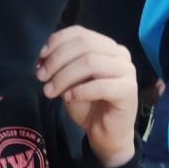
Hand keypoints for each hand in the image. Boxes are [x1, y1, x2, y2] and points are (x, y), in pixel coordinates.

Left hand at [37, 27, 137, 167]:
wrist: (105, 134)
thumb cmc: (89, 106)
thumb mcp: (69, 82)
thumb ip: (61, 67)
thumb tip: (42, 58)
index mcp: (106, 46)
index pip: (80, 33)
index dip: (57, 42)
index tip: (40, 58)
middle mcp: (119, 54)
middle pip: (84, 45)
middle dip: (57, 60)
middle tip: (42, 77)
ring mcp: (126, 71)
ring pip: (91, 63)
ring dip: (64, 76)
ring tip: (50, 91)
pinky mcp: (128, 90)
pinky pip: (101, 85)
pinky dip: (80, 90)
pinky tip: (68, 98)